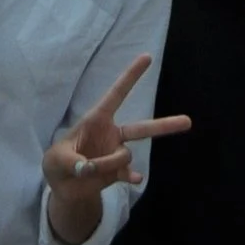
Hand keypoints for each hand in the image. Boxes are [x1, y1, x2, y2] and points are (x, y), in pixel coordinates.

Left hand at [42, 55, 188, 222]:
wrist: (62, 188)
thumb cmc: (57, 162)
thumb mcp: (56, 159)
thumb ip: (72, 162)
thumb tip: (89, 168)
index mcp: (96, 120)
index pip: (117, 94)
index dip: (131, 75)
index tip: (148, 57)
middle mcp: (111, 135)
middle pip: (141, 128)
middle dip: (164, 125)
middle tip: (188, 121)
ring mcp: (116, 155)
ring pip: (125, 154)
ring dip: (107, 164)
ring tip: (87, 171)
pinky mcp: (117, 174)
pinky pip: (128, 174)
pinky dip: (130, 177)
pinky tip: (135, 179)